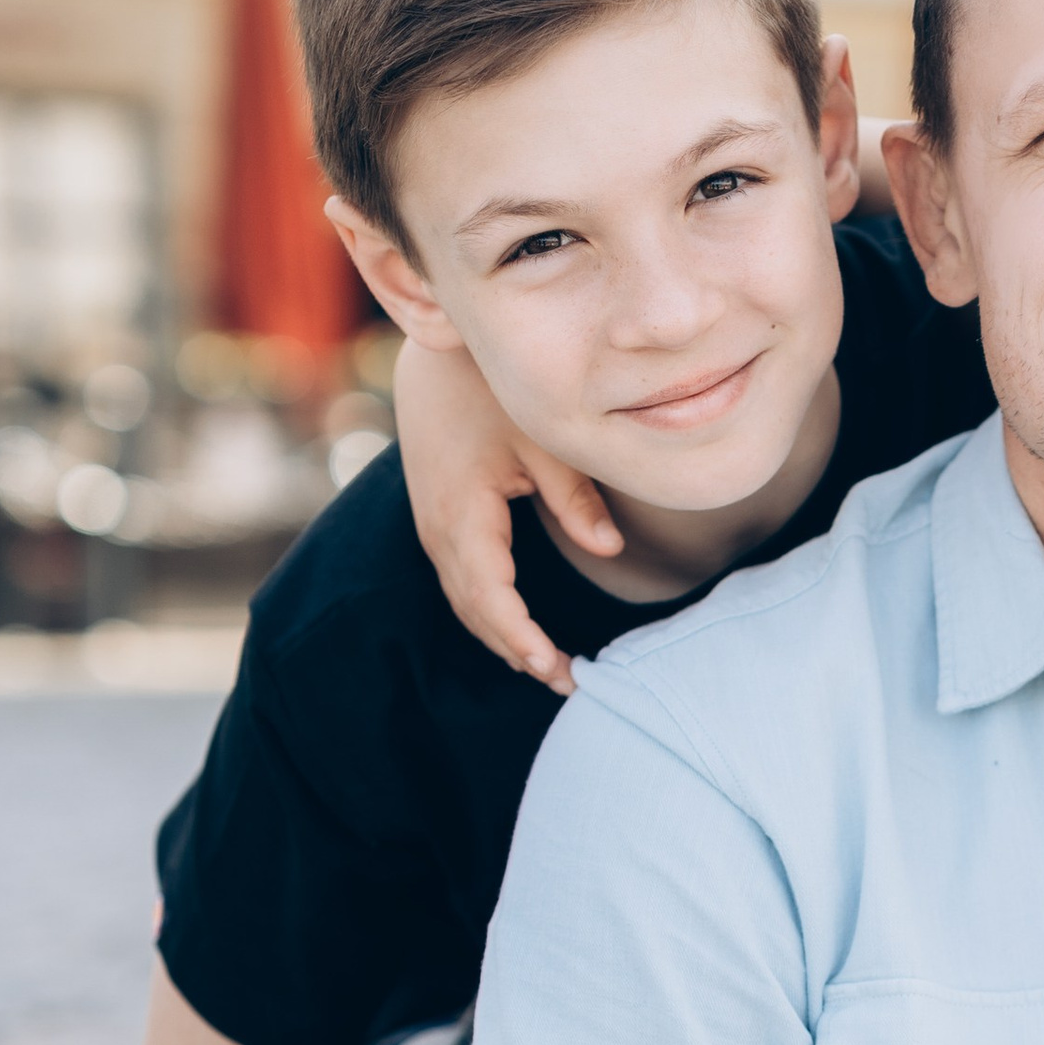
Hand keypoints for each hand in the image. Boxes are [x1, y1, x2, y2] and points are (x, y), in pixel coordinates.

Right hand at [393, 334, 618, 696]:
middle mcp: (437, 530)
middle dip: (519, 651)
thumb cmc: (488, 393)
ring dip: (503, 638)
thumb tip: (612, 549)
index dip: (522, 638)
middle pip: (475, 611)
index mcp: (462, 514)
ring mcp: (431, 529)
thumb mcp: (541, 441)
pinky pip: (461, 583)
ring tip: (552, 670)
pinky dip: (490, 614)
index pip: (490, 597)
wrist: (432, 360)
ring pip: (464, 603)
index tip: (558, 669)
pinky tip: (521, 633)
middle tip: (571, 683)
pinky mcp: (437, 523)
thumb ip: (575, 497)